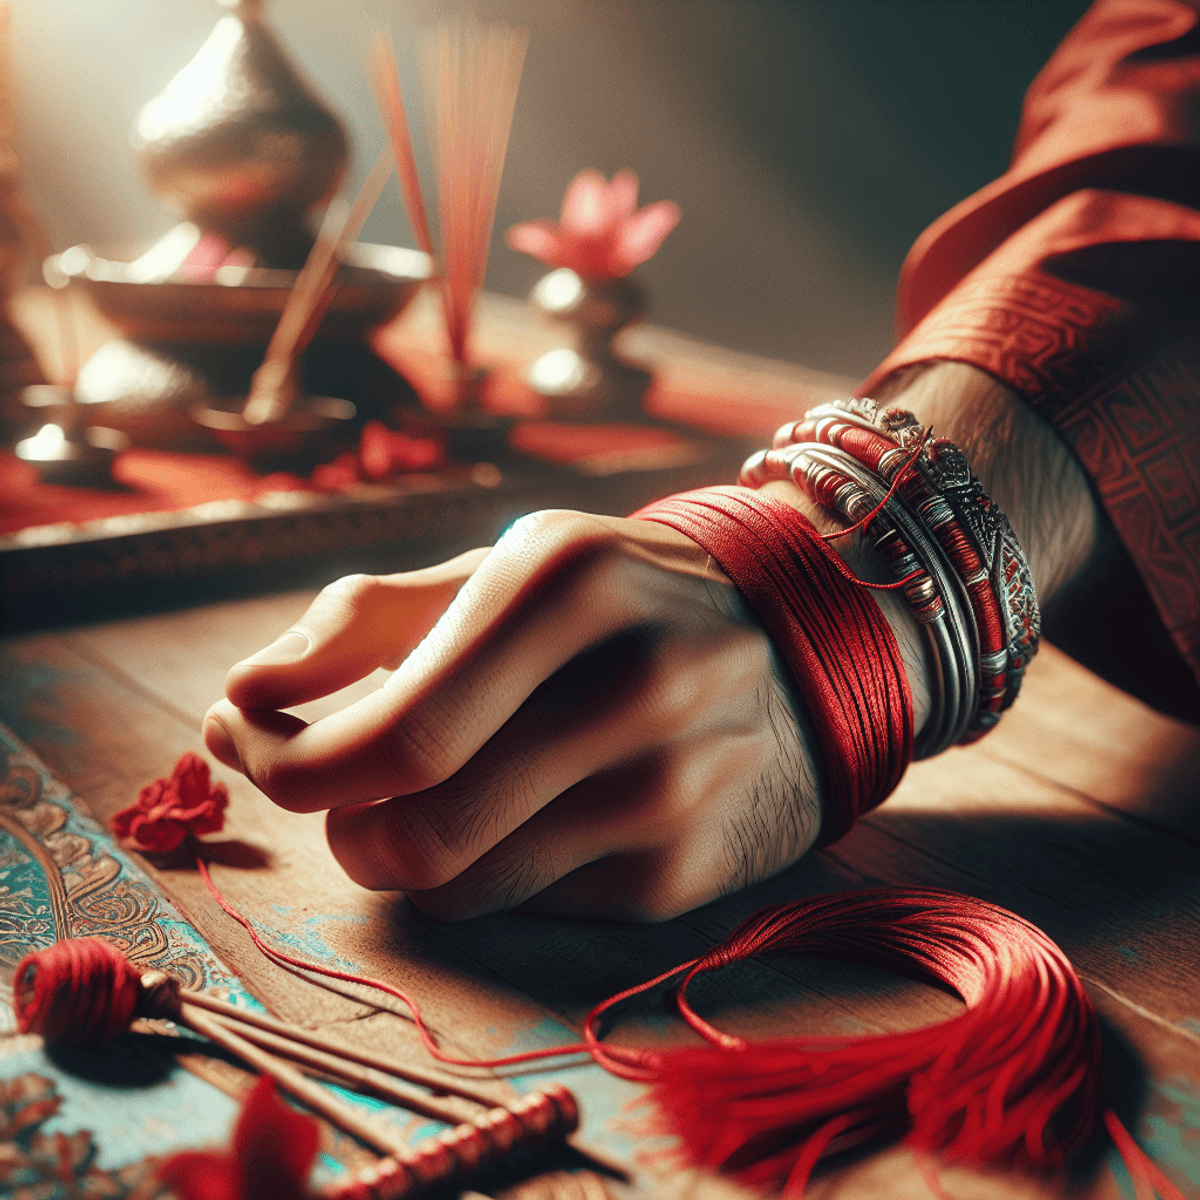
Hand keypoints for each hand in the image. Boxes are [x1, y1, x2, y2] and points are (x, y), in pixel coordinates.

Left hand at [203, 511, 823, 920]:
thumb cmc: (617, 598)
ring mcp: (669, 791)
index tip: (254, 744)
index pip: (396, 734)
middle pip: (416, 833)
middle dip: (343, 824)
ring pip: (457, 887)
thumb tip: (243, 694)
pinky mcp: (683, 871)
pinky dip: (487, 868)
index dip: (292, 764)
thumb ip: (363, 618)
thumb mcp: (503, 567)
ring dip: (404, 853)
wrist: (803, 644)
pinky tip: (523, 812)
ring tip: (433, 794)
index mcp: (567, 584)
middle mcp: (634, 689)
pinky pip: (523, 904)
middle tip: (347, 786)